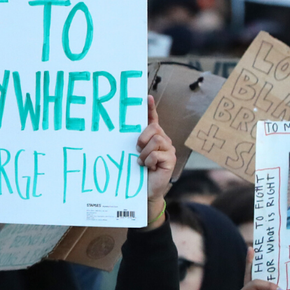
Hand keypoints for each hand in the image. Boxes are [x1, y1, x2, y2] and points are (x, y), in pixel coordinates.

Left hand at [137, 96, 174, 226]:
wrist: (143, 191)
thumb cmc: (135, 172)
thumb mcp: (130, 154)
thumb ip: (130, 142)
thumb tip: (118, 129)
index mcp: (152, 137)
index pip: (152, 119)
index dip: (150, 108)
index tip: (146, 97)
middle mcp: (162, 141)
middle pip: (154, 128)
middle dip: (142, 138)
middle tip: (137, 150)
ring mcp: (168, 150)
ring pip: (156, 140)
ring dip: (144, 152)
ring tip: (141, 161)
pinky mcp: (170, 160)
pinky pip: (157, 153)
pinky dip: (148, 160)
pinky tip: (147, 167)